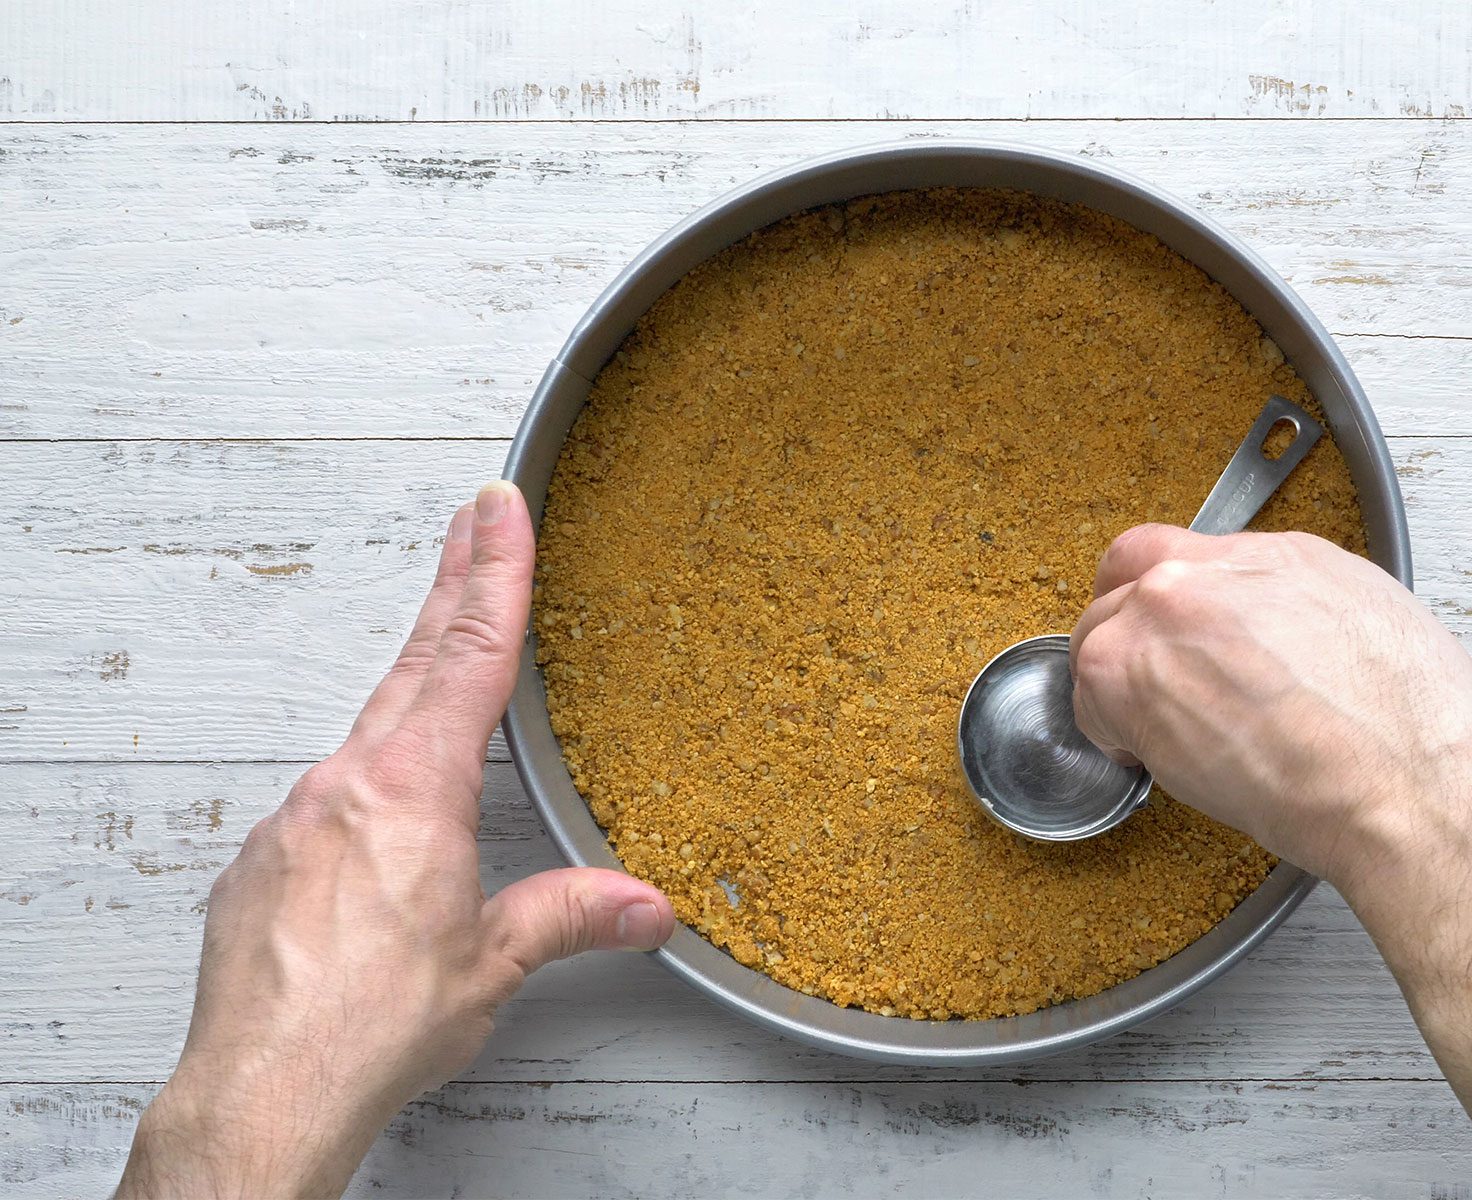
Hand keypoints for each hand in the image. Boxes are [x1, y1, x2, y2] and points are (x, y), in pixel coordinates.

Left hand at [118, 481, 674, 1199]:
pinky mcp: (261, 865)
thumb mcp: (493, 965)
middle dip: (450, 587)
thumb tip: (643, 906)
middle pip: (412, 664)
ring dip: (409, 700)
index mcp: (414, 792)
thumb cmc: (368, 1026)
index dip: (494, 574)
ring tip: (441, 680)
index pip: (470, 656)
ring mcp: (293, 821)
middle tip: (469, 524)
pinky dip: (361, 795)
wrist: (263, 1090)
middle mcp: (346, 787)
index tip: (498, 511)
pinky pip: (323, 806)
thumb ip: (570, 916)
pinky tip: (378, 831)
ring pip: (365, 737)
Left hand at [1070, 525, 1471, 1195]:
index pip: (1173, 549)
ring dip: (1120, 690)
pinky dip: (1112, 733)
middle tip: (1162, 695)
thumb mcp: (1373, 624)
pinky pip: (1091, 701)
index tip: (1162, 630)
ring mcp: (1164, 619)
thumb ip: (1293, 608)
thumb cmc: (1421, 733)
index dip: (1158, 596)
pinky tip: (1163, 760)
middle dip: (1136, 643)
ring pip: (1098, 641)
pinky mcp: (1131, 681)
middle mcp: (1211, 572)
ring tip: (1170, 737)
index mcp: (1277, 553)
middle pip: (1124, 588)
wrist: (1416, 789)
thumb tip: (1264, 631)